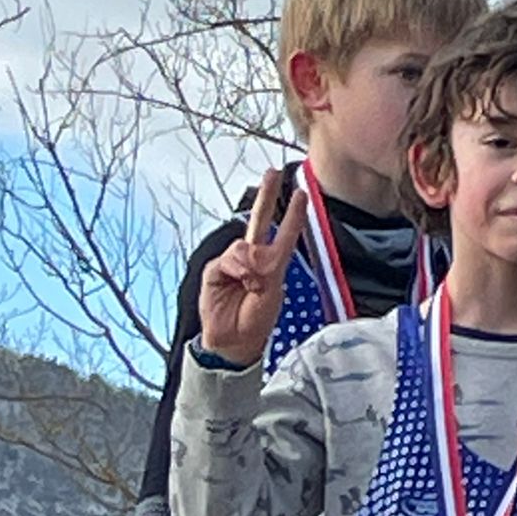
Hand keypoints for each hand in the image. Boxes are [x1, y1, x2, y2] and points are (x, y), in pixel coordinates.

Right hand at [197, 169, 309, 365]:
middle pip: (259, 221)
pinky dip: (235, 269)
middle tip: (273, 173)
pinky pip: (227, 259)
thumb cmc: (255, 322)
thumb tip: (250, 252)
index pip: (284, 234)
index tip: (301, 194)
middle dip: (267, 196)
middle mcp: (253, 260)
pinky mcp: (215, 270)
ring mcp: (233, 263)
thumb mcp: (270, 294)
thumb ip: (264, 269)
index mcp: (273, 265)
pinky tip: (237, 281)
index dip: (292, 215)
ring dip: (249, 265)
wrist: (233, 342)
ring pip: (243, 246)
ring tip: (250, 285)